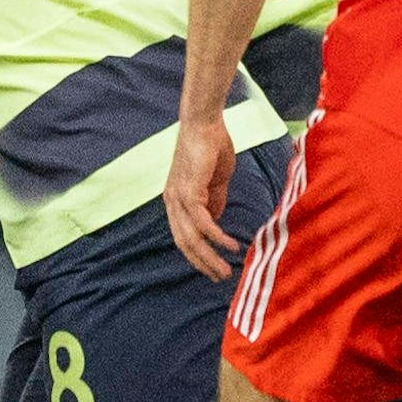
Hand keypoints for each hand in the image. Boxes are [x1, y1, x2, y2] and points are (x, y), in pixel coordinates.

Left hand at [164, 115, 241, 281]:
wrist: (205, 124)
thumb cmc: (211, 148)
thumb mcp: (214, 182)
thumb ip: (214, 201)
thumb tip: (216, 222)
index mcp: (176, 200)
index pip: (183, 236)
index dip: (197, 255)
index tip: (213, 268)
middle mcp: (172, 202)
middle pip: (184, 242)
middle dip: (202, 263)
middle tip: (220, 277)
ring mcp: (178, 197)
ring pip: (191, 237)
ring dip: (209, 257)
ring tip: (225, 271)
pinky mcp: (189, 191)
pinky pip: (202, 222)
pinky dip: (216, 236)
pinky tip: (229, 245)